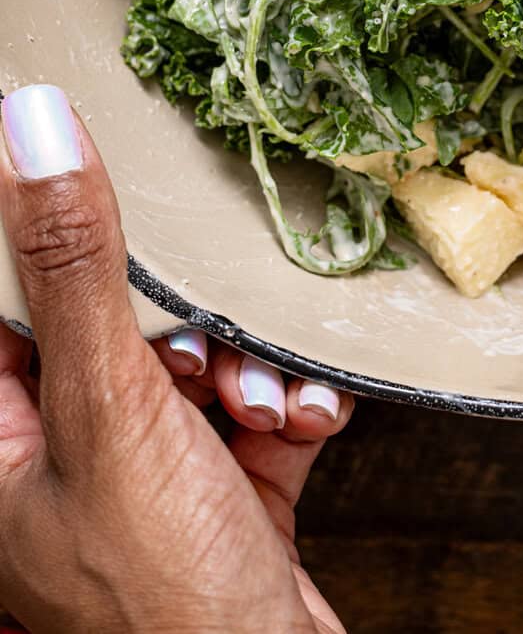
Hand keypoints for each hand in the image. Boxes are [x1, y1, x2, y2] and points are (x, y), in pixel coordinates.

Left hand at [0, 84, 351, 632]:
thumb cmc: (160, 599)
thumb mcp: (111, 408)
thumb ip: (74, 264)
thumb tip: (32, 127)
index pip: (4, 299)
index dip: (47, 235)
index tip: (91, 169)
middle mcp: (61, 457)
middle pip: (113, 323)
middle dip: (184, 324)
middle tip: (203, 351)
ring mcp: (144, 479)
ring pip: (194, 363)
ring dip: (247, 369)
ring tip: (262, 407)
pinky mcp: (221, 493)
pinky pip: (253, 409)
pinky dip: (287, 408)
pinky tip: (302, 424)